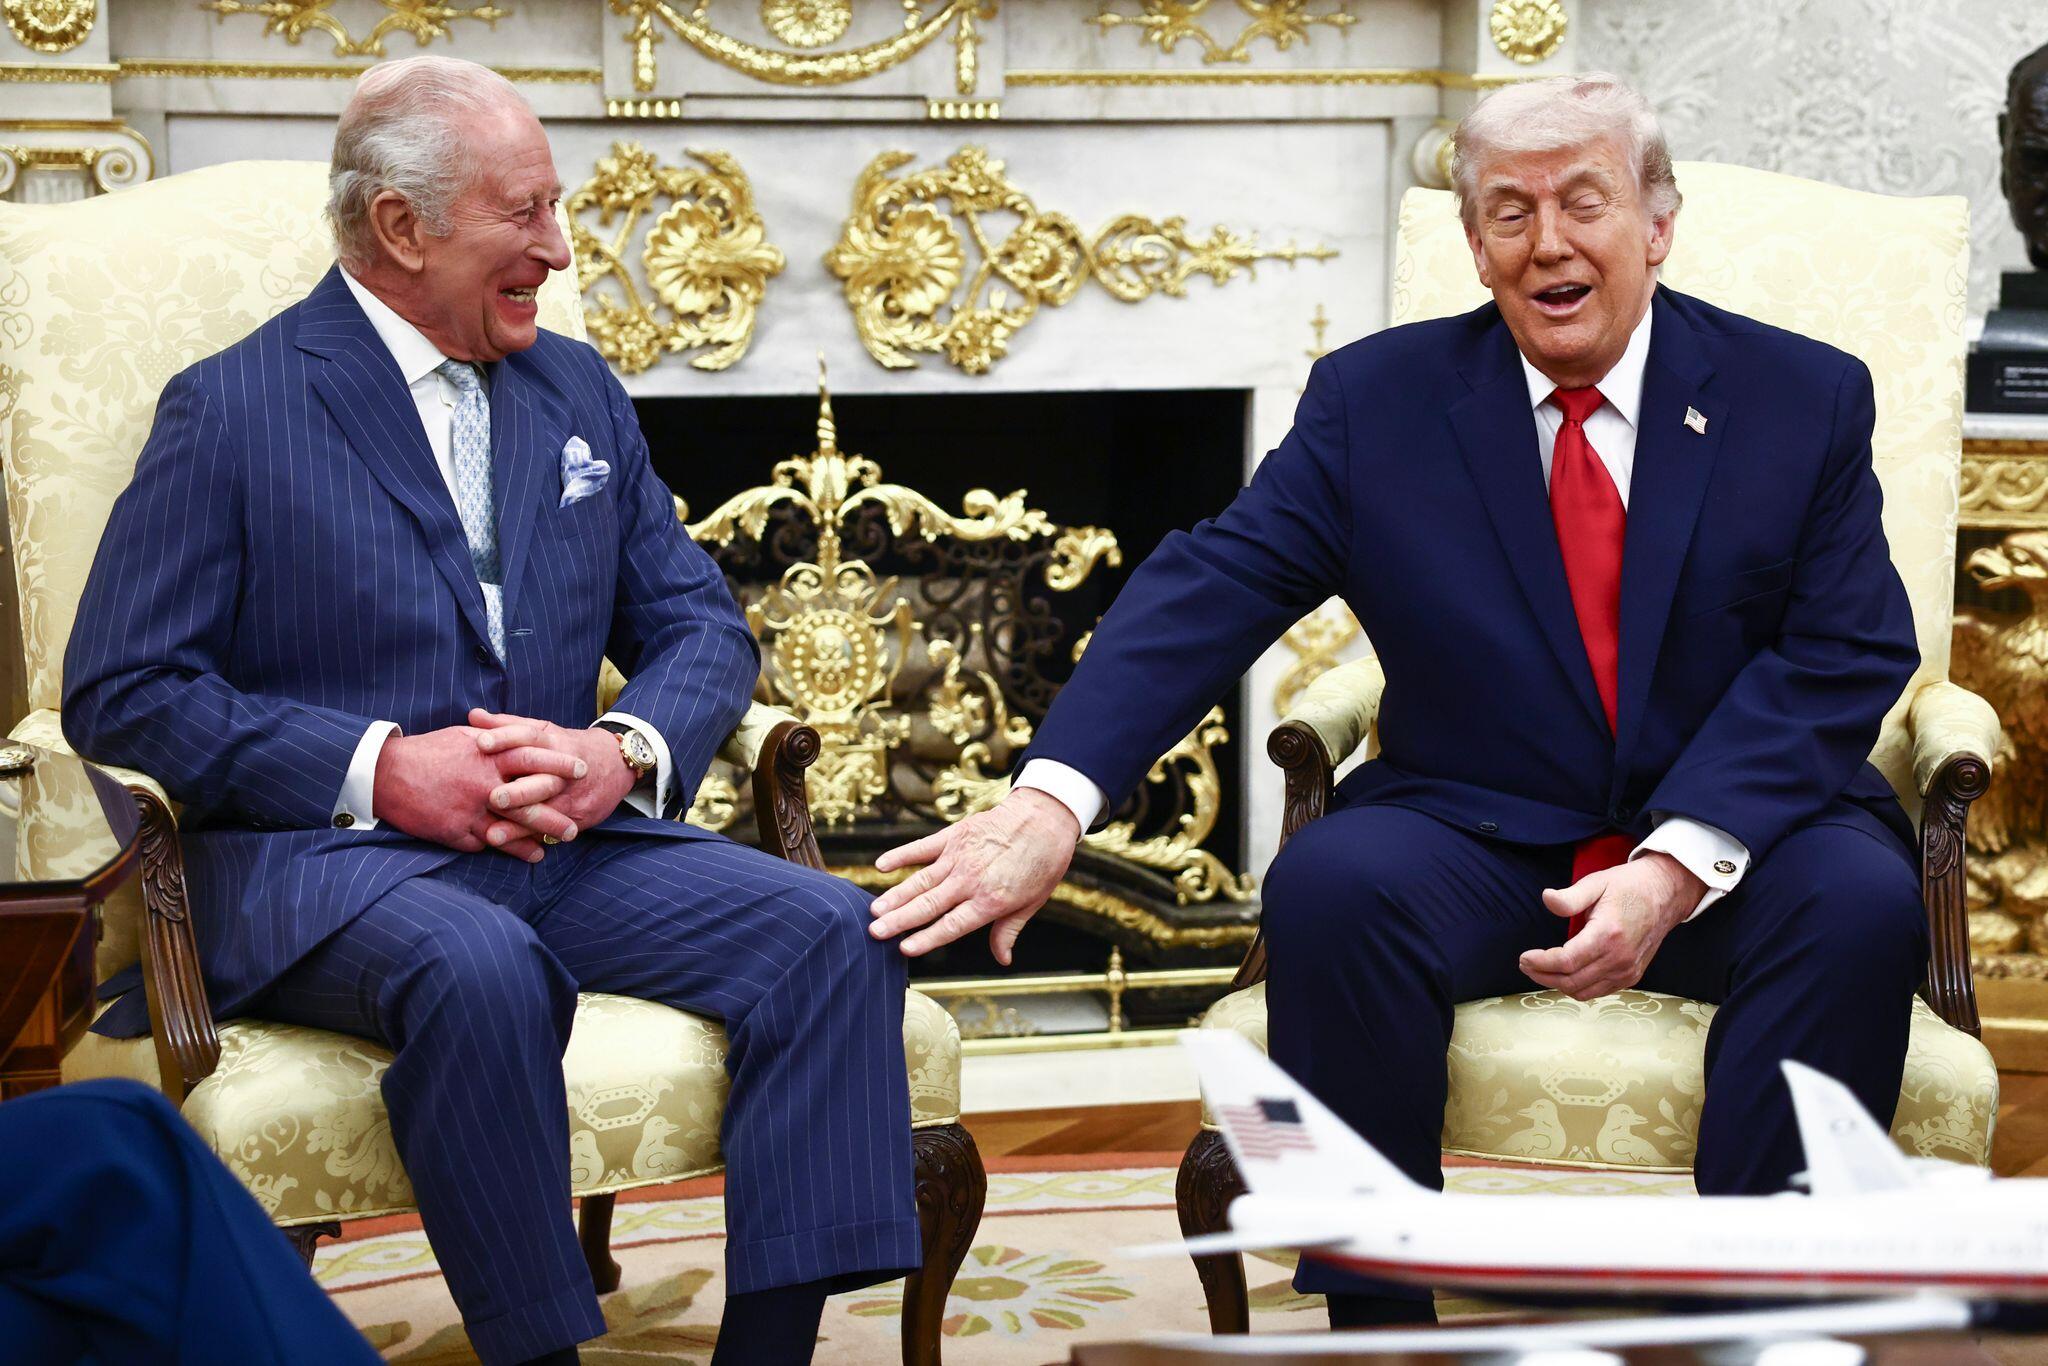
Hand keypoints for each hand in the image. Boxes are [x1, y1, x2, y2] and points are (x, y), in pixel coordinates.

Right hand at [372, 724, 588, 860]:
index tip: (582, 770)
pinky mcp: (453, 832)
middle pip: (528, 804)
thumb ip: (493, 738)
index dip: (559, 765)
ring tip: (546, 851)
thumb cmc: (427, 751)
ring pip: (509, 831)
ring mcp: (470, 812)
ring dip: (530, 843)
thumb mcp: (463, 736)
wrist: (386, 773)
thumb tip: (515, 734)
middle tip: (574, 827)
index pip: (533, 759)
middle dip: (554, 817)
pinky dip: (498, 849)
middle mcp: (484, 786)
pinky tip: (512, 856)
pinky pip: (481, 844)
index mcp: (488, 757)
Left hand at [468, 709, 638, 848]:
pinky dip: (531, 841)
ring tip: (492, 835)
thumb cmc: (568, 746)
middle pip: (542, 780)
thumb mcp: (544, 730)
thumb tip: (473, 715)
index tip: (480, 743)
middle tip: (493, 798)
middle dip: (519, 792)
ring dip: (520, 825)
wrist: (615, 765)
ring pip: (546, 812)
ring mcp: (571, 796)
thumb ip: (507, 725)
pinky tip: (512, 850)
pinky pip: (553, 831)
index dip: (506, 738)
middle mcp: (563, 770)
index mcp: (554, 742)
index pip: (530, 737)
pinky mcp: (576, 818)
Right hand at [868, 788, 1080, 964]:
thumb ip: (1008, 930)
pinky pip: (923, 848)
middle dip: (900, 921)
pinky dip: (902, 856)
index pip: (951, 925)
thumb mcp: (1032, 902)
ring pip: (921, 880)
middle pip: (929, 905)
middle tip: (875, 932)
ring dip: (896, 896)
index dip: (927, 939)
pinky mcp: (955, 836)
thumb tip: (1002, 959)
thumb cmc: (1042, 864)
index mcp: (990, 901)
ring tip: (875, 910)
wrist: (1045, 819)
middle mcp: (970, 880)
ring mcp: (960, 856)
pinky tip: (882, 865)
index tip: (904, 949)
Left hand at [1517, 852, 1705, 999]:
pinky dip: (1578, 987)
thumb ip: (1570, 896)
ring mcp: (1627, 970)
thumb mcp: (1597, 882)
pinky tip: (1565, 974)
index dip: (1541, 963)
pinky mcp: (1632, 976)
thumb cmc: (1629, 886)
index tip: (1524, 957)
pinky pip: (1599, 991)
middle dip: (1543, 976)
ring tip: (1540, 970)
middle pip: (1571, 981)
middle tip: (1526, 964)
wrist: (1665, 894)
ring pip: (1583, 991)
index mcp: (1608, 935)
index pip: (1566, 961)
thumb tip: (1547, 899)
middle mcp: (1619, 959)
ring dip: (1558, 984)